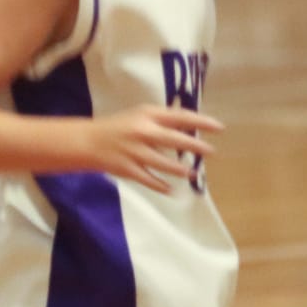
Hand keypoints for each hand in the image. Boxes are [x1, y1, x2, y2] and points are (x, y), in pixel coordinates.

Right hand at [83, 106, 223, 193]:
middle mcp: (142, 132)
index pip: (179, 117)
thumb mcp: (141, 115)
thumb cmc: (120, 126)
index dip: (201, 122)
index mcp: (147, 115)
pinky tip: (172, 190)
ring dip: (180, 170)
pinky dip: (160, 186)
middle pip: (173, 139)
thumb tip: (192, 127)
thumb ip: (164, 120)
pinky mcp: (127, 169)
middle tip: (211, 151)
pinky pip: (147, 179)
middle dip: (194, 146)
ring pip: (162, 163)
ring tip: (194, 173)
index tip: (219, 128)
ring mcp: (134, 152)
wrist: (87, 141)